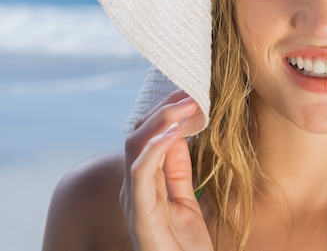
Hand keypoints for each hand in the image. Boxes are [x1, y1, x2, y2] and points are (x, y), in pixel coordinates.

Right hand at [120, 91, 212, 250]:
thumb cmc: (186, 245)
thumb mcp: (186, 198)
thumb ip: (178, 169)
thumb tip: (178, 133)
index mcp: (145, 182)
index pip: (148, 135)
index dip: (167, 111)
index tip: (191, 92)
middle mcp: (134, 187)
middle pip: (139, 134)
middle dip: (164, 108)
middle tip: (192, 91)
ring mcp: (134, 199)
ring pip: (136, 145)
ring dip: (161, 119)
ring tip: (186, 103)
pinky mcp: (140, 214)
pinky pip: (140, 173)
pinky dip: (154, 148)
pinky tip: (174, 132)